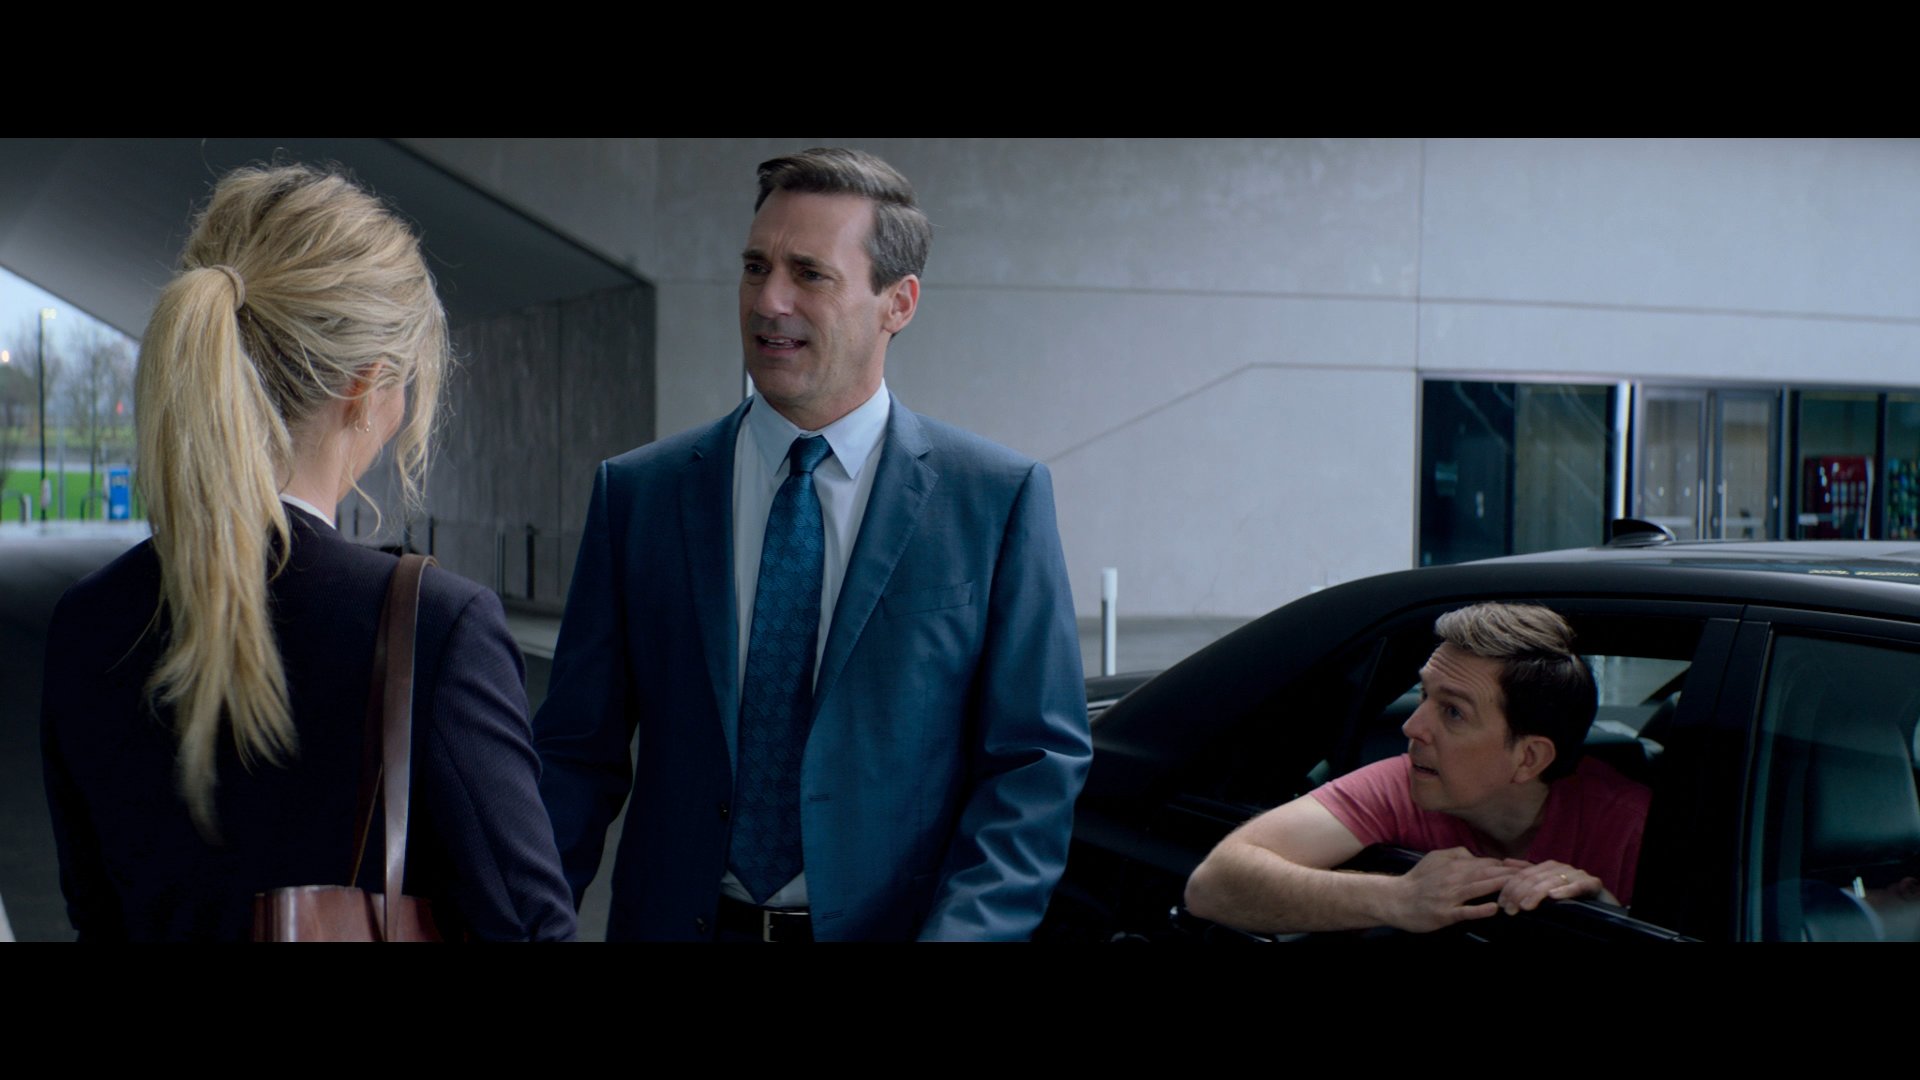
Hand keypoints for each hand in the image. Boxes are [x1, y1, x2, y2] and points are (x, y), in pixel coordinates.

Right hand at [1388, 847, 1520, 931]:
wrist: (1395, 899)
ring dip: (1502, 888)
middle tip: (1536, 877)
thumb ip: (1456, 853)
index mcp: (1454, 864)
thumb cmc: (1418, 880)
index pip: (1488, 862)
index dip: (1510, 866)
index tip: (1529, 869)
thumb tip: (1476, 855)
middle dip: (1513, 875)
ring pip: (1480, 889)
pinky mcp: (1445, 913)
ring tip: (1523, 889)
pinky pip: (1465, 911)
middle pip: (1489, 874)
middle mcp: (1454, 877)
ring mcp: (1450, 896)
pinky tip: (1494, 908)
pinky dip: (1480, 909)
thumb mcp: (1435, 858)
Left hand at [1495, 859, 1608, 914]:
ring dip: (1536, 894)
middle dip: (1519, 894)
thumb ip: (1527, 872)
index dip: (1510, 888)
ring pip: (1552, 882)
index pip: (1524, 875)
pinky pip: (1577, 886)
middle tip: (1510, 910)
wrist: (1603, 900)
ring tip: (1525, 906)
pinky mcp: (1592, 883)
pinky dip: (1565, 890)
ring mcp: (1577, 874)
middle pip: (1535, 879)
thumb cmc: (1571, 894)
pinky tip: (1554, 896)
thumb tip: (1505, 861)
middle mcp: (1561, 867)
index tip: (1502, 904)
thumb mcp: (1547, 883)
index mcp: (1548, 866)